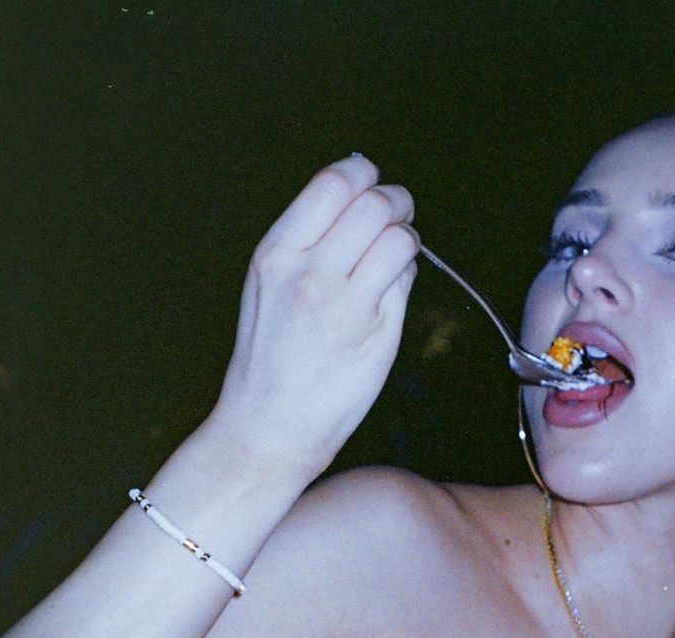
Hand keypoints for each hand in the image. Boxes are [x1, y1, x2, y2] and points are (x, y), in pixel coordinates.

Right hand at [209, 154, 418, 478]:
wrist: (269, 428)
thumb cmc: (269, 359)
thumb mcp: (268, 285)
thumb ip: (306, 240)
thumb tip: (354, 194)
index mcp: (276, 254)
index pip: (332, 183)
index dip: (362, 173)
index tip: (369, 181)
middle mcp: (310, 274)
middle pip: (373, 204)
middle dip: (394, 201)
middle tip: (396, 214)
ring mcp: (346, 305)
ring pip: (398, 238)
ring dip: (406, 236)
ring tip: (394, 251)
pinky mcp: (376, 333)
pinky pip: (405, 279)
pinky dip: (405, 273)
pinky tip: (388, 288)